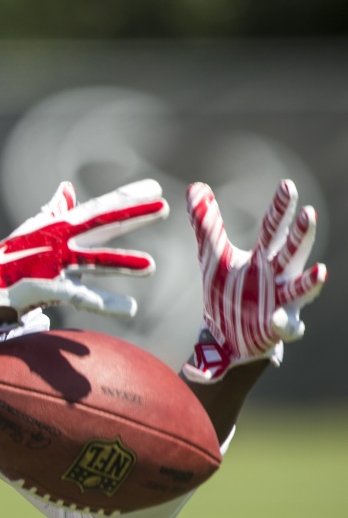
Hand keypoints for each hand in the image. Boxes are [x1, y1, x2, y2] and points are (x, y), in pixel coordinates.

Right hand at [0, 180, 167, 328]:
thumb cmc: (8, 259)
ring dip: (122, 263)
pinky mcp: (46, 287)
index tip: (153, 188)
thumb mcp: (34, 231)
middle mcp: (59, 241)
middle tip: (162, 206)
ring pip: (93, 262)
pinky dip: (104, 304)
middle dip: (131, 214)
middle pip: (100, 225)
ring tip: (151, 266)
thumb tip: (65, 189)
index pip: (99, 209)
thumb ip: (54, 211)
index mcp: (60, 228)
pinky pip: (80, 297)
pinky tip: (128, 310)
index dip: (126, 198)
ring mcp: (52, 264)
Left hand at [183, 179, 327, 383]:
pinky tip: (278, 320)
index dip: (280, 208)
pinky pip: (286, 326)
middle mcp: (278, 275)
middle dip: (301, 235)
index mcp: (264, 256)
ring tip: (320, 272)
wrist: (226, 332)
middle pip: (292, 252)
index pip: (273, 228)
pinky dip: (284, 323)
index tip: (286, 185)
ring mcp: (281, 301)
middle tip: (309, 213)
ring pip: (300, 288)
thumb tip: (196, 187)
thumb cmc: (228, 288)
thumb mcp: (212, 255)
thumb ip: (206, 224)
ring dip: (310, 281)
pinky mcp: (276, 327)